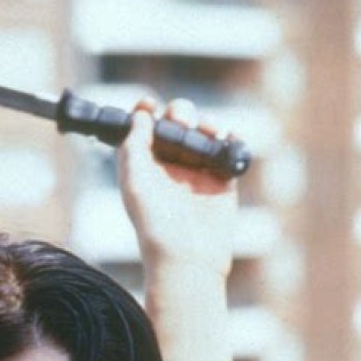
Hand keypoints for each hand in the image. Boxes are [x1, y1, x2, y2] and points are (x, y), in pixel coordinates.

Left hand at [118, 97, 237, 278]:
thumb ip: (133, 146)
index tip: (148, 103)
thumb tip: (140, 115)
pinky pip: (226, 149)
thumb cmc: (155, 225)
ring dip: (204, 123)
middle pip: (176, 124)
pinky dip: (227, 137)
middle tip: (179, 119)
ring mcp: (197, 172)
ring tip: (205, 130)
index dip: (146, 112)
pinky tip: (222, 138)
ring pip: (202, 133)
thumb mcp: (133, 182)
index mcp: (145, 166)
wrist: (188, 257)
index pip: (145, 129)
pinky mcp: (222, 180)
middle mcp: (170, 167)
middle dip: (179, 113)